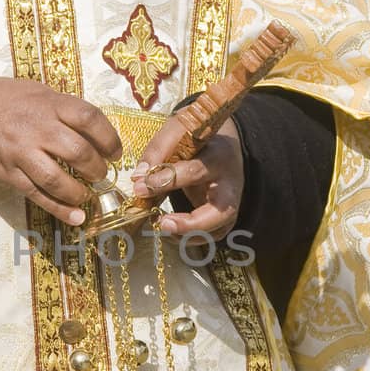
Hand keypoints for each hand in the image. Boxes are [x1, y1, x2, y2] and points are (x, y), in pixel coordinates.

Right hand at [0, 76, 121, 225]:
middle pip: (78, 152)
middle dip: (97, 169)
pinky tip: (76, 217)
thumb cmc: (4, 99)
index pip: (89, 119)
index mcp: (49, 103)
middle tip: (101, 174)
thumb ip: (64, 109)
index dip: (108, 138)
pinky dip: (60, 209)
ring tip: (86, 194)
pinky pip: (38, 195)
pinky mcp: (9, 173)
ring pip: (58, 179)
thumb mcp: (37, 91)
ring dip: (79, 192)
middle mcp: (37, 128)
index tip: (114, 151)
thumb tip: (95, 131)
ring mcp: (21, 153)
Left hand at [131, 115, 243, 238]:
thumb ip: (158, 150)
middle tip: (162, 223)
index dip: (167, 180)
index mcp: (219, 157)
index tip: (140, 187)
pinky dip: (187, 238)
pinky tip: (169, 229)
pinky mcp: (224, 220)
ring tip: (160, 224)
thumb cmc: (196, 143)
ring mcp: (231, 206)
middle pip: (221, 212)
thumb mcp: (177, 132)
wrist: (222, 150)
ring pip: (216, 230)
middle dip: (190, 223)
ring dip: (186, 234)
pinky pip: (209, 237)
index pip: (195, 171)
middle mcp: (230, 185)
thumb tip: (139, 177)